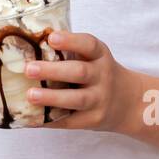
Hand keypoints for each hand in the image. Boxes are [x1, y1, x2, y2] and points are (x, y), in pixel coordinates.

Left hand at [24, 31, 141, 133]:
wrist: (130, 102)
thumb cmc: (99, 73)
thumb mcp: (94, 57)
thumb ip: (70, 52)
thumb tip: (28, 44)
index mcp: (100, 56)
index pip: (88, 45)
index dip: (70, 41)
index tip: (51, 38)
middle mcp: (102, 76)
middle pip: (79, 72)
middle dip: (53, 71)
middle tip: (29, 69)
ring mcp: (99, 100)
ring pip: (76, 99)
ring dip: (52, 97)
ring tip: (30, 95)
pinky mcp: (93, 120)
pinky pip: (69, 121)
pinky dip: (49, 120)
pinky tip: (31, 118)